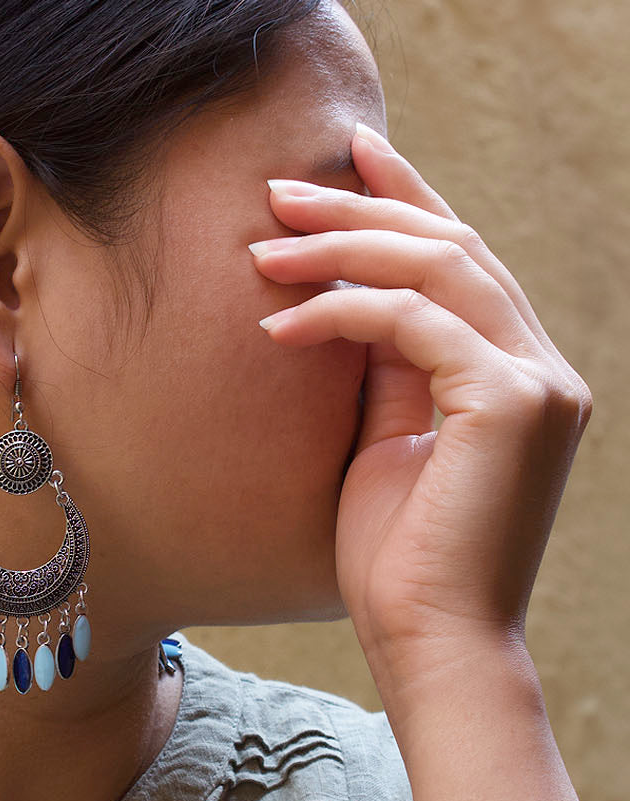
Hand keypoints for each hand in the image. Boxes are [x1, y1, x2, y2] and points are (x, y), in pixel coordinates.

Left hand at [250, 124, 592, 679]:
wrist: (431, 646)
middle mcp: (541, 369)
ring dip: (341, 250)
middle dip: (360, 209)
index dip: (407, 198)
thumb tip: (345, 298)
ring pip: (440, 269)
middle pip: (452, 248)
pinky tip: (277, 329)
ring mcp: (539, 383)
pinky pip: (419, 322)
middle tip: (276, 191)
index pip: (462, 262)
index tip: (348, 154)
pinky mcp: (514, 403)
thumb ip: (386, 369)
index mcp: (514, 376)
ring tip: (259, 247)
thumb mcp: (385, 444)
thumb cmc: (397, 564)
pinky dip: (343, 315)